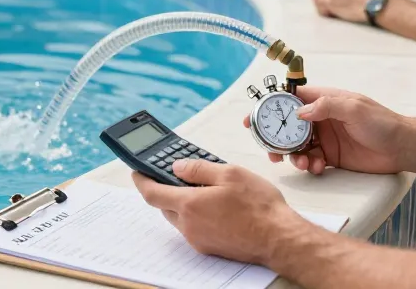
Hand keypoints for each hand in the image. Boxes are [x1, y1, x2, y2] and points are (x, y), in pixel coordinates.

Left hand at [131, 159, 309, 265]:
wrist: (279, 238)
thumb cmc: (259, 207)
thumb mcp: (230, 174)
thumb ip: (199, 169)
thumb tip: (178, 167)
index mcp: (190, 205)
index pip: (152, 192)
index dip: (141, 180)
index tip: (137, 171)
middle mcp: (189, 226)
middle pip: (165, 205)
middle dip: (166, 189)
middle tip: (176, 174)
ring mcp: (198, 239)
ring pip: (180, 217)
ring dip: (183, 202)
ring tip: (202, 187)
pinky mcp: (209, 248)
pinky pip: (193, 228)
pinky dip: (196, 214)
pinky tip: (214, 205)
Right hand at [244, 86, 407, 174]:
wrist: (403, 148)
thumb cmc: (383, 123)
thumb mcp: (355, 108)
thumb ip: (327, 106)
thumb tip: (300, 111)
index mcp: (325, 101)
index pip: (291, 99)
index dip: (270, 106)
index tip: (252, 117)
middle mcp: (321, 118)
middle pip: (288, 126)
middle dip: (276, 139)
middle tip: (271, 151)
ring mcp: (325, 138)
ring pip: (297, 146)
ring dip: (294, 156)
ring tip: (301, 164)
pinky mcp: (331, 156)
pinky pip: (311, 161)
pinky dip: (309, 166)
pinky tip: (317, 168)